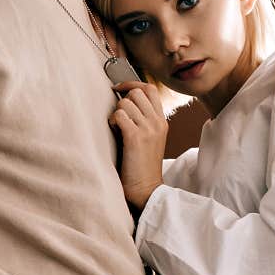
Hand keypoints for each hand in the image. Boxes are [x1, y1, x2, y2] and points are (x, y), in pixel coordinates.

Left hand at [110, 81, 167, 209]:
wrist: (146, 190)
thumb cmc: (142, 166)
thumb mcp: (149, 139)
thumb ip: (142, 121)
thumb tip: (123, 103)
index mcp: (162, 121)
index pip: (150, 89)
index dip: (132, 84)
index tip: (119, 89)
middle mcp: (157, 122)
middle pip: (137, 91)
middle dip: (122, 98)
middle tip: (117, 114)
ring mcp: (148, 129)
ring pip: (126, 102)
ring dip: (116, 112)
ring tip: (116, 127)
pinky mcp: (136, 138)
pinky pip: (119, 115)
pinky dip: (113, 120)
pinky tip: (114, 132)